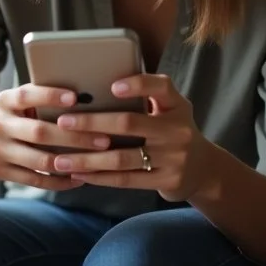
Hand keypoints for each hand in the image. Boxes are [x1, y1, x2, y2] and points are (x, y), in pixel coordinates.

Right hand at [0, 84, 111, 192]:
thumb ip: (36, 98)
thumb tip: (82, 97)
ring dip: (71, 163)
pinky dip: (58, 181)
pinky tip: (77, 179)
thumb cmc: (2, 116)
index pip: (27, 95)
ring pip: (40, 160)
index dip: (50, 96)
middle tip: (104, 139)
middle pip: (40, 132)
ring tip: (97, 161)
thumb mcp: (10, 101)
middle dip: (75, 137)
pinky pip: (33, 179)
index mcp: (4, 101)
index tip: (75, 98)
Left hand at [49, 74, 217, 201]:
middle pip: (130, 123)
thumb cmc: (172, 132)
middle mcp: (179, 130)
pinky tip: (79, 174)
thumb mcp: (170, 111)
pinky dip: (100, 177)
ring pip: (123, 157)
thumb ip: (145, 100)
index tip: (112, 87)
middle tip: (63, 122)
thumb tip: (92, 92)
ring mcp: (174, 157)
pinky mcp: (167, 180)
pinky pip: (127, 179)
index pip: (161, 87)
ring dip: (88, 159)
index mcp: (177, 106)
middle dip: (92, 123)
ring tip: (61, 159)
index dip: (138, 84)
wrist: (203, 169)